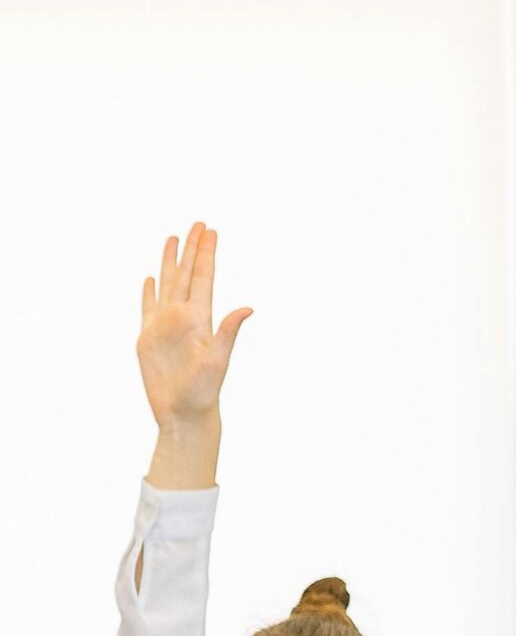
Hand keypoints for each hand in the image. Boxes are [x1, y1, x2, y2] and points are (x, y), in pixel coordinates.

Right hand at [136, 224, 251, 455]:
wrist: (184, 413)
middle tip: (199, 223)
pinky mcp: (148, 337)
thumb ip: (229, 332)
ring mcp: (165, 325)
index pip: (204, 278)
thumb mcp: (218, 360)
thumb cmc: (204, 392)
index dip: (206, 254)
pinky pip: (147, 306)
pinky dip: (149, 290)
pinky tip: (152, 278)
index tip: (211, 230)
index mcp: (200, 319)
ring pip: (167, 284)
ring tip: (173, 239)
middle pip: (187, 274)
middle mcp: (183, 317)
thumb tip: (248, 309)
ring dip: (170, 262)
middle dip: (192, 249)